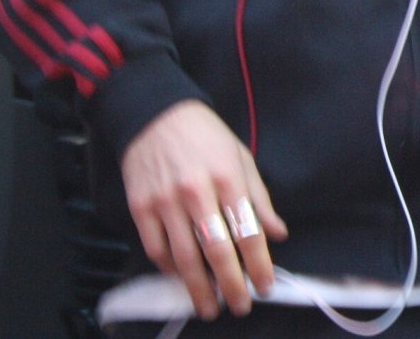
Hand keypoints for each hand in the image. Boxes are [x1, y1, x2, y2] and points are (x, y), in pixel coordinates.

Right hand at [120, 100, 287, 320]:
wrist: (155, 113)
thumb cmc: (205, 136)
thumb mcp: (240, 156)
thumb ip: (258, 198)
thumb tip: (278, 234)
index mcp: (227, 176)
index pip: (248, 230)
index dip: (258, 264)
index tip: (264, 286)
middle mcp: (196, 191)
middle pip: (216, 251)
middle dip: (230, 286)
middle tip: (239, 307)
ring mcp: (165, 201)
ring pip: (184, 258)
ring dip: (198, 288)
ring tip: (209, 307)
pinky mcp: (140, 207)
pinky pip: (156, 249)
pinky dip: (170, 269)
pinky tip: (181, 277)